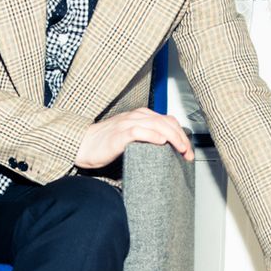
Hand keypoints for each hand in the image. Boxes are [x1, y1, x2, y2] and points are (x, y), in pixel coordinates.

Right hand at [75, 108, 194, 168]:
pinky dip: (152, 135)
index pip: (168, 121)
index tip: (188, 151)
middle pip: (166, 122)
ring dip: (173, 137)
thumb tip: (164, 152)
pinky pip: (139, 131)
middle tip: (188, 154)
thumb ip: (145, 139)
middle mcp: (135, 117)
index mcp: (140, 116)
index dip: (181, 134)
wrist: (82, 145)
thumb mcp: (130, 139)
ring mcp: (127, 124)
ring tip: (181, 149)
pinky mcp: (119, 135)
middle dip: (181, 138)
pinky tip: (161, 142)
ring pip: (157, 125)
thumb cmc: (104, 145)